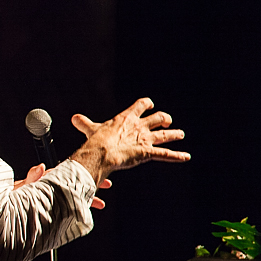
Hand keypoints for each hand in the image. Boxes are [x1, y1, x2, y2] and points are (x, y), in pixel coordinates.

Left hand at [14, 163, 112, 208]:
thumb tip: (41, 166)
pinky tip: (86, 213)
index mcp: (43, 182)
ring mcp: (49, 201)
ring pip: (72, 198)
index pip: (67, 175)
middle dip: (90, 185)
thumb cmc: (6, 203)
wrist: (0, 221)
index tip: (97, 174)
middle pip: (74, 185)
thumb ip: (31, 179)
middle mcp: (48, 191)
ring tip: (101, 202)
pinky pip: (66, 209)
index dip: (82, 173)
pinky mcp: (49, 213)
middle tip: (107, 184)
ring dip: (86, 199)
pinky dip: (77, 210)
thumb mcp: (19, 189)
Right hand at [69, 97, 189, 184]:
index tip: (150, 104)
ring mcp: (145, 139)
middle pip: (157, 118)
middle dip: (164, 119)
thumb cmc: (96, 140)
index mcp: (126, 118)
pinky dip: (177, 156)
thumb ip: (84, 123)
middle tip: (166, 122)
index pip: (141, 105)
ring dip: (174, 134)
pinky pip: (166, 154)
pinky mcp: (148, 153)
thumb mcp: (90, 129)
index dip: (146, 104)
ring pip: (165, 135)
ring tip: (180, 134)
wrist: (101, 152)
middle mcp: (139, 126)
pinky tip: (186, 157)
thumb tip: (74, 118)